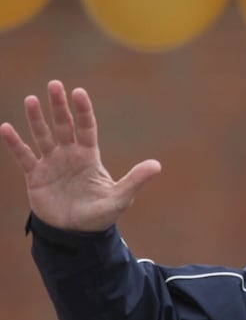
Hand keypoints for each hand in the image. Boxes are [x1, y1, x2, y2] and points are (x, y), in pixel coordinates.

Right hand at [2, 81, 160, 232]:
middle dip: (59, 106)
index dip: (82, 111)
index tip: (78, 92)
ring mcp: (51, 164)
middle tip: (55, 84)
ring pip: (42, 136)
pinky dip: (15, 143)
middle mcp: (69, 155)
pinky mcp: (35, 176)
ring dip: (36, 119)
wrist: (76, 234)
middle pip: (63, 125)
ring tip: (31, 99)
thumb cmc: (100, 215)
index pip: (86, 128)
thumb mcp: (120, 197)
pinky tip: (6, 127)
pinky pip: (24, 156)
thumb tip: (157, 165)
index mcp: (89, 156)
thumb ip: (135, 180)